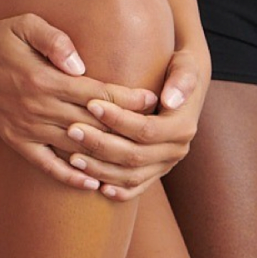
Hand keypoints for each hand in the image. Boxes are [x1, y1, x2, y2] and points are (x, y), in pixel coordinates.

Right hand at [0, 12, 165, 196]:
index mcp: (44, 79)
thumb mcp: (25, 24)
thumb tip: (79, 64)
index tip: (152, 99)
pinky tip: (93, 183)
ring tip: (136, 160)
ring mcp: (27, 128)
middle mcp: (37, 107)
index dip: (127, 98)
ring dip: (106, 156)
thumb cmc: (0, 38)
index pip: (97, 93)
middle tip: (156, 132)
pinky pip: (47, 165)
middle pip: (93, 124)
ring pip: (75, 147)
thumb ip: (54, 40)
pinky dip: (70, 176)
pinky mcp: (17, 141)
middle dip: (127, 127)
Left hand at [72, 45, 209, 198]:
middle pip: (135, 156)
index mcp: (183, 127)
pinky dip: (115, 190)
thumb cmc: (177, 69)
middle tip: (72, 130)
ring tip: (72, 157)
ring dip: (100, 170)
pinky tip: (92, 186)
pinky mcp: (155, 172)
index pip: (146, 129)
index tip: (90, 104)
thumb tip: (169, 99)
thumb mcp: (184, 67)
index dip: (118, 120)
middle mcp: (177, 150)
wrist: (182, 86)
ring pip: (131, 176)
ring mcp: (166, 165)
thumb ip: (182, 80)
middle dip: (101, 144)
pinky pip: (134, 187)